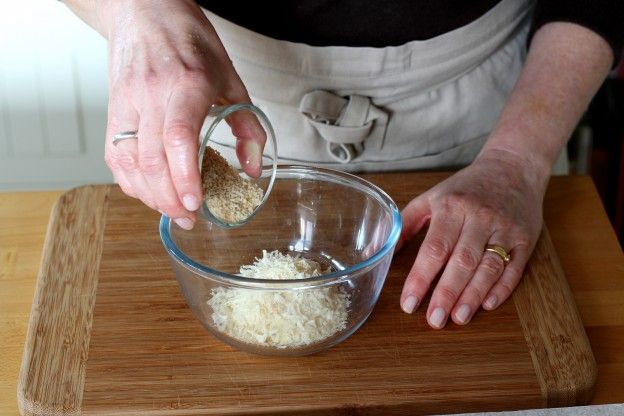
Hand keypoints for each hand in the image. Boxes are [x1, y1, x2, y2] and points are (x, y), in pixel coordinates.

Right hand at [102, 0, 263, 228]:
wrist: (144, 11)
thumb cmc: (189, 40)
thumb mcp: (230, 78)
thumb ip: (246, 125)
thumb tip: (252, 167)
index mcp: (187, 83)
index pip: (178, 136)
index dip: (185, 176)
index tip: (197, 203)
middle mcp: (151, 94)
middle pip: (152, 158)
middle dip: (170, 198)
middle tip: (190, 219)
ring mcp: (126, 102)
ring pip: (129, 161)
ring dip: (150, 195)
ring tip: (173, 211)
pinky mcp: (112, 109)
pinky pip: (115, 155)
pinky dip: (131, 181)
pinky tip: (149, 192)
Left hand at [398, 150, 546, 327]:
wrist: (513, 167)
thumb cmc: (466, 187)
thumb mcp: (431, 197)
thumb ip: (405, 223)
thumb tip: (379, 249)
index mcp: (452, 207)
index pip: (434, 248)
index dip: (420, 278)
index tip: (408, 303)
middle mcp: (479, 218)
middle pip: (462, 262)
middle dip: (446, 294)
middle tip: (433, 320)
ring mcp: (505, 229)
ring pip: (488, 268)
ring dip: (472, 296)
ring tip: (458, 318)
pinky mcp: (526, 239)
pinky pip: (514, 268)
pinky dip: (501, 289)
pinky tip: (487, 305)